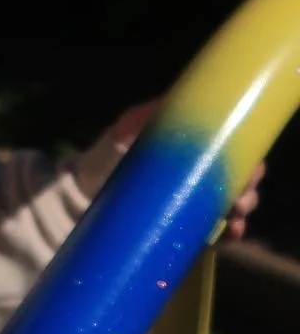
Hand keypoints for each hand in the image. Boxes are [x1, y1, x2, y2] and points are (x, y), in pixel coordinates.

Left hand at [108, 98, 264, 241]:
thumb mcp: (125, 132)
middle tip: (239, 196)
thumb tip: (169, 100)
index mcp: (190, 149)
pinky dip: (230, 233)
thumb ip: (144, 118)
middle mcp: (198, 173)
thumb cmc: (106, 157)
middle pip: (240, 179)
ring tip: (233, 215)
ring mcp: (195, 201)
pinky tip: (231, 232)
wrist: (84, 194)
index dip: (246, 159)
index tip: (249, 169)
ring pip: (234, 204)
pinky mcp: (187, 225)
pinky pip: (218, 231)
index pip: (231, 151)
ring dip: (241, 209)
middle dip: (247, 187)